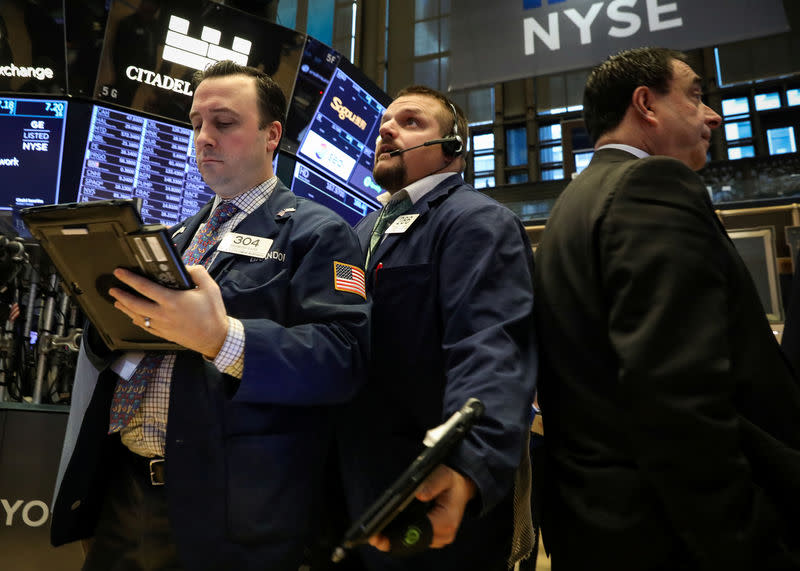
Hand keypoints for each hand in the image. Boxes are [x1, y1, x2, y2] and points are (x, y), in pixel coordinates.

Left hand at [108, 265, 228, 357]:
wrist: (216, 338)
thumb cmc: (213, 313)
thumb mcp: (210, 288)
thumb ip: (197, 272)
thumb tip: (184, 267)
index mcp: (173, 300)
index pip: (145, 287)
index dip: (130, 279)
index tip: (120, 273)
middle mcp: (164, 314)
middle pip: (135, 304)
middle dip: (121, 295)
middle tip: (113, 289)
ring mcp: (162, 326)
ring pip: (137, 317)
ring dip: (125, 308)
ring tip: (117, 302)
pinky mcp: (164, 334)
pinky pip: (145, 327)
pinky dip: (136, 321)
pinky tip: (133, 317)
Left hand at [368, 465, 476, 551]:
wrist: (462, 487)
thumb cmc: (452, 481)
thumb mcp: (444, 475)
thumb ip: (433, 483)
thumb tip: (419, 494)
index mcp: (447, 521)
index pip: (420, 532)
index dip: (401, 534)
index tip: (383, 532)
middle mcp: (444, 534)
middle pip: (415, 542)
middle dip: (393, 540)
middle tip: (374, 537)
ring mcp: (439, 538)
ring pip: (415, 544)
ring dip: (397, 539)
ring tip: (378, 535)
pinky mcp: (434, 538)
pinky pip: (417, 540)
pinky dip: (404, 536)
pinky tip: (389, 531)